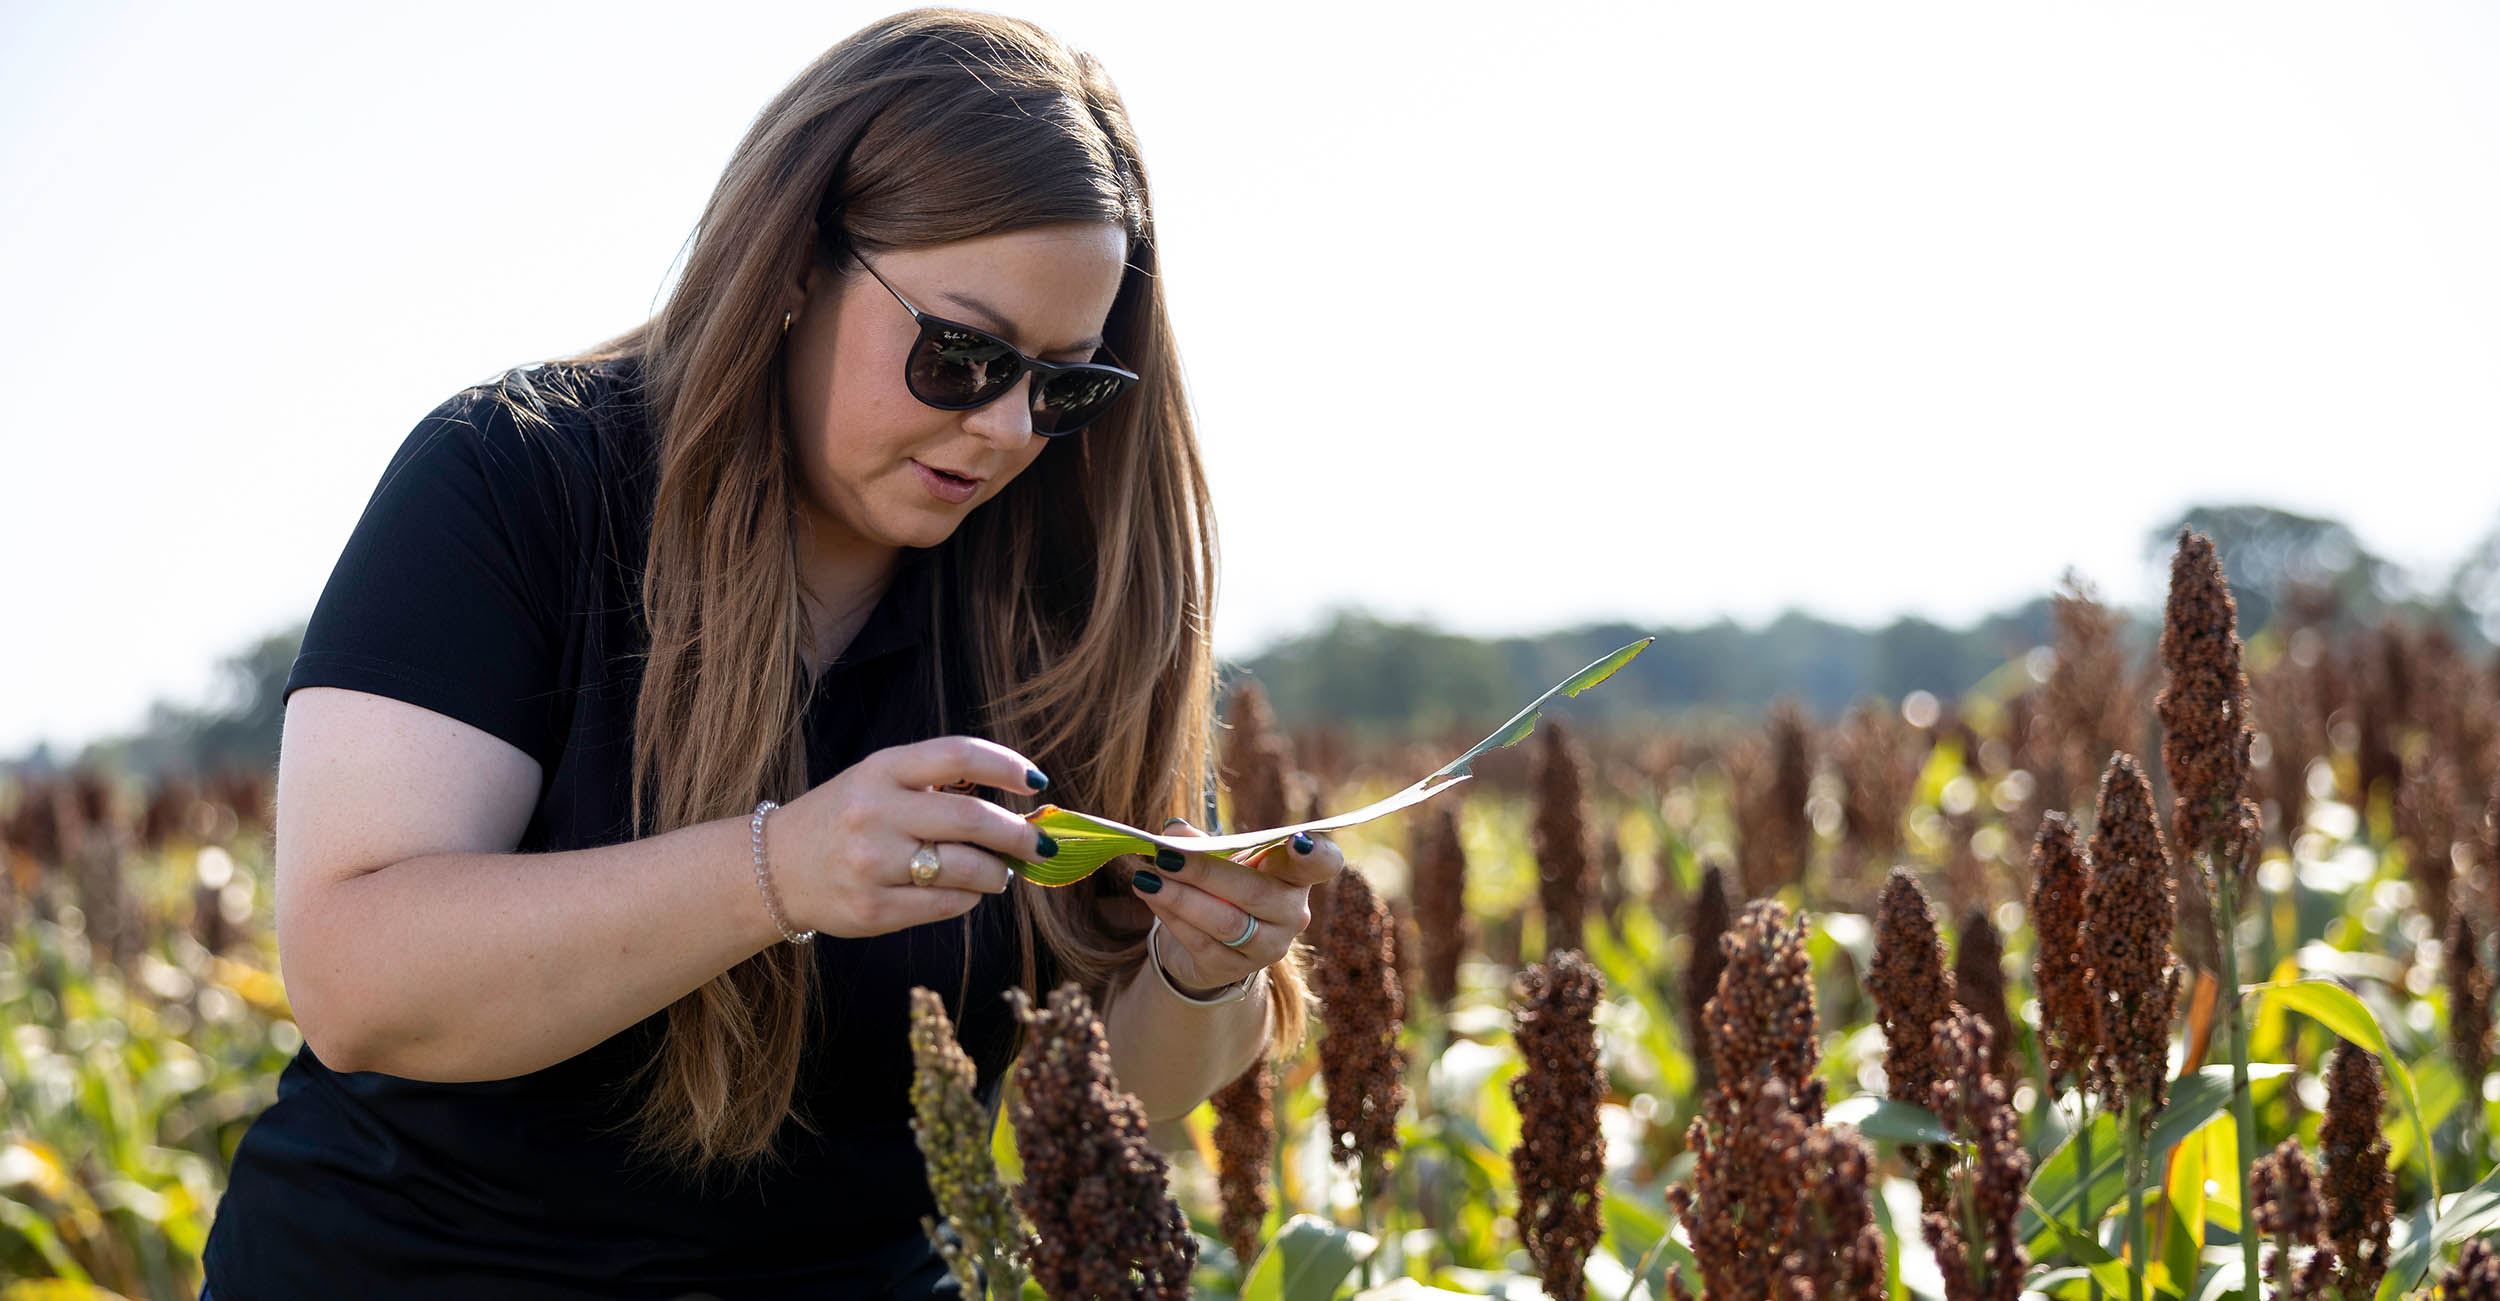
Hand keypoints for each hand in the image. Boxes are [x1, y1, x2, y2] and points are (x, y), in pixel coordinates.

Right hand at [768, 736, 1058, 938]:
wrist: (773, 869)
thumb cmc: (845, 818)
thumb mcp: (879, 781)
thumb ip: (937, 785)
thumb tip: (1020, 807)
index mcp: (881, 770)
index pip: (958, 755)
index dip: (1006, 766)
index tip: (1037, 782)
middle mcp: (875, 812)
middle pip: (972, 819)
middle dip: (1020, 835)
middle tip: (1041, 845)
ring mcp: (871, 864)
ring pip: (966, 869)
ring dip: (998, 874)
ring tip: (1000, 874)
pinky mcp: (873, 910)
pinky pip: (947, 905)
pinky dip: (970, 899)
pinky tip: (967, 892)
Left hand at [1125, 817, 1345, 996]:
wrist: (1208, 943)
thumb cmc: (1223, 888)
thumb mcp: (1218, 860)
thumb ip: (1200, 843)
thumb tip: (1173, 830)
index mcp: (1295, 875)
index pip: (1322, 864)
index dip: (1316, 854)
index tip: (1298, 842)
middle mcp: (1292, 913)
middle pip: (1255, 892)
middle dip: (1205, 872)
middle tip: (1164, 855)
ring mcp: (1267, 946)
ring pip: (1226, 922)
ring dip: (1181, 898)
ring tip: (1146, 879)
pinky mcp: (1234, 969)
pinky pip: (1202, 944)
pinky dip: (1173, 918)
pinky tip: (1150, 898)